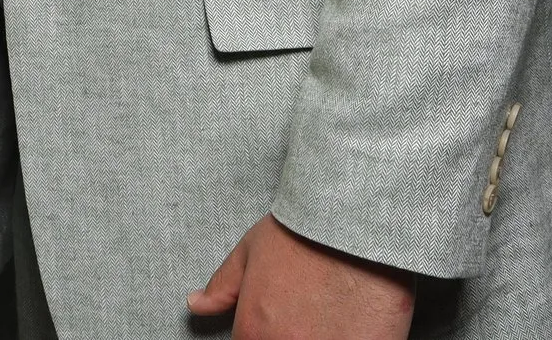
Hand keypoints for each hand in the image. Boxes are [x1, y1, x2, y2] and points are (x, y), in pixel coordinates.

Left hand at [187, 215, 413, 339]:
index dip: (260, 334)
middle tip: (306, 316)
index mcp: (255, 331)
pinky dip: (350, 339)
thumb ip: (222, 286)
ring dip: (318, 338)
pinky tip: (352, 324)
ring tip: (327, 317)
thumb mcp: (251, 251)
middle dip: (290, 335)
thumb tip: (196, 304)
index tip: (276, 322)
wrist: (355, 223)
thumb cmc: (302, 233)